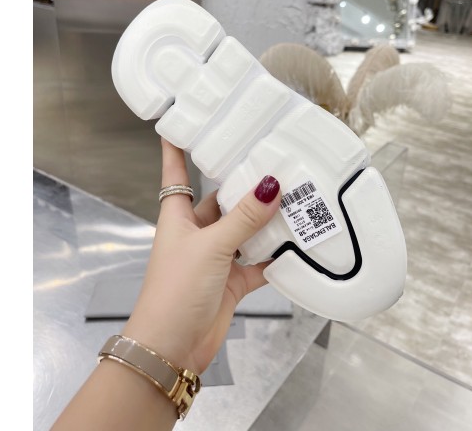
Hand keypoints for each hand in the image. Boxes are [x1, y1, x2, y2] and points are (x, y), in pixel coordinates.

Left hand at [123, 138, 280, 373]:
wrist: (172, 347)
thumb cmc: (177, 288)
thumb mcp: (210, 246)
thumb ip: (243, 219)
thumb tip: (271, 184)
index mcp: (179, 216)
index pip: (176, 173)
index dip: (176, 149)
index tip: (182, 123)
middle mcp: (198, 232)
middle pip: (223, 200)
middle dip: (245, 185)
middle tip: (274, 159)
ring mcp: (217, 257)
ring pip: (245, 230)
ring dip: (266, 220)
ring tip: (297, 196)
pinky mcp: (233, 281)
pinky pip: (259, 261)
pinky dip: (276, 255)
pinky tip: (299, 242)